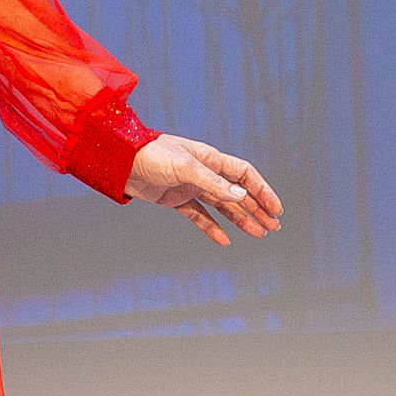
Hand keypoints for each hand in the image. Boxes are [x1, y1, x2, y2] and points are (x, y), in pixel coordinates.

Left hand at [124, 133, 283, 245]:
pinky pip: (199, 215)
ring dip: (240, 218)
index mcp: (209, 159)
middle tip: (273, 226)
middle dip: (256, 208)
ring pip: (221, 205)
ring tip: (258, 233)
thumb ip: (213, 182)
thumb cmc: (151, 155)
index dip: (262, 190)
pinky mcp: (175, 199)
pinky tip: (224, 241)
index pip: (243, 174)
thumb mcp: (185, 167)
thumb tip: (242, 195)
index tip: (275, 209)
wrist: (119, 160)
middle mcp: (202, 172)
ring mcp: (189, 186)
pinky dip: (212, 227)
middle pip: (236, 192)